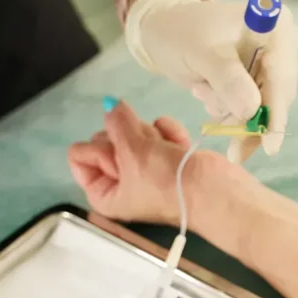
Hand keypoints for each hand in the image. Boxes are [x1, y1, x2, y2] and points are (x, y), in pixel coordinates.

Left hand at [67, 99, 245, 224]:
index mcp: (103, 193)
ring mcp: (145, 170)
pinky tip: (181, 144)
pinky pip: (157, 133)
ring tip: (168, 151)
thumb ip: (116, 121)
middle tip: (148, 152)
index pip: (80, 154)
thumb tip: (109, 103)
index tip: (123, 157)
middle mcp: (121, 183)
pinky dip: (169, 135)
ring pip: (134, 133)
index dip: (101, 148)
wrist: (217, 194)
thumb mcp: (133, 150)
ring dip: (152, 135)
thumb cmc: (168, 182)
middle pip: (107, 139)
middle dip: (129, 138)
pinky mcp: (168, 159)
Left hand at [124, 0, 297, 163]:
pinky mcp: (259, 82)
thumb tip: (252, 110)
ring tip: (201, 89)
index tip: (270, 146)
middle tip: (228, 144)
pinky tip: (205, 91)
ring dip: (231, 112)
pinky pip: (253, 111)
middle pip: (277, 97)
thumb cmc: (180, 32)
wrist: (163, 30)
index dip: (276, 112)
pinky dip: (228, 112)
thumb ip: (227, 78)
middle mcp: (282, 46)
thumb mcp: (200, 52)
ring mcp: (272, 65)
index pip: (281, 77)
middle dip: (249, 120)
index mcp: (276, 27)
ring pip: (265, 109)